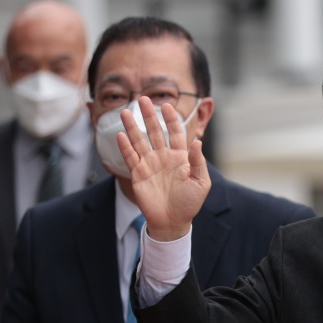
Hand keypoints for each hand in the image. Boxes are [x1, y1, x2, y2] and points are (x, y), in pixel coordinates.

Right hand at [118, 96, 209, 241]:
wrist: (173, 221)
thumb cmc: (189, 203)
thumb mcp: (201, 183)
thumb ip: (198, 162)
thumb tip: (197, 142)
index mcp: (180, 157)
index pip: (175, 133)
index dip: (171, 119)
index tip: (167, 105)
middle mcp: (163, 157)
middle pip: (155, 132)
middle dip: (149, 116)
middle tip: (143, 99)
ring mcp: (150, 165)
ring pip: (140, 141)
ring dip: (133, 127)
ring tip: (126, 112)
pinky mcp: (138, 174)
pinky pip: (130, 157)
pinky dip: (125, 147)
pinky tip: (121, 135)